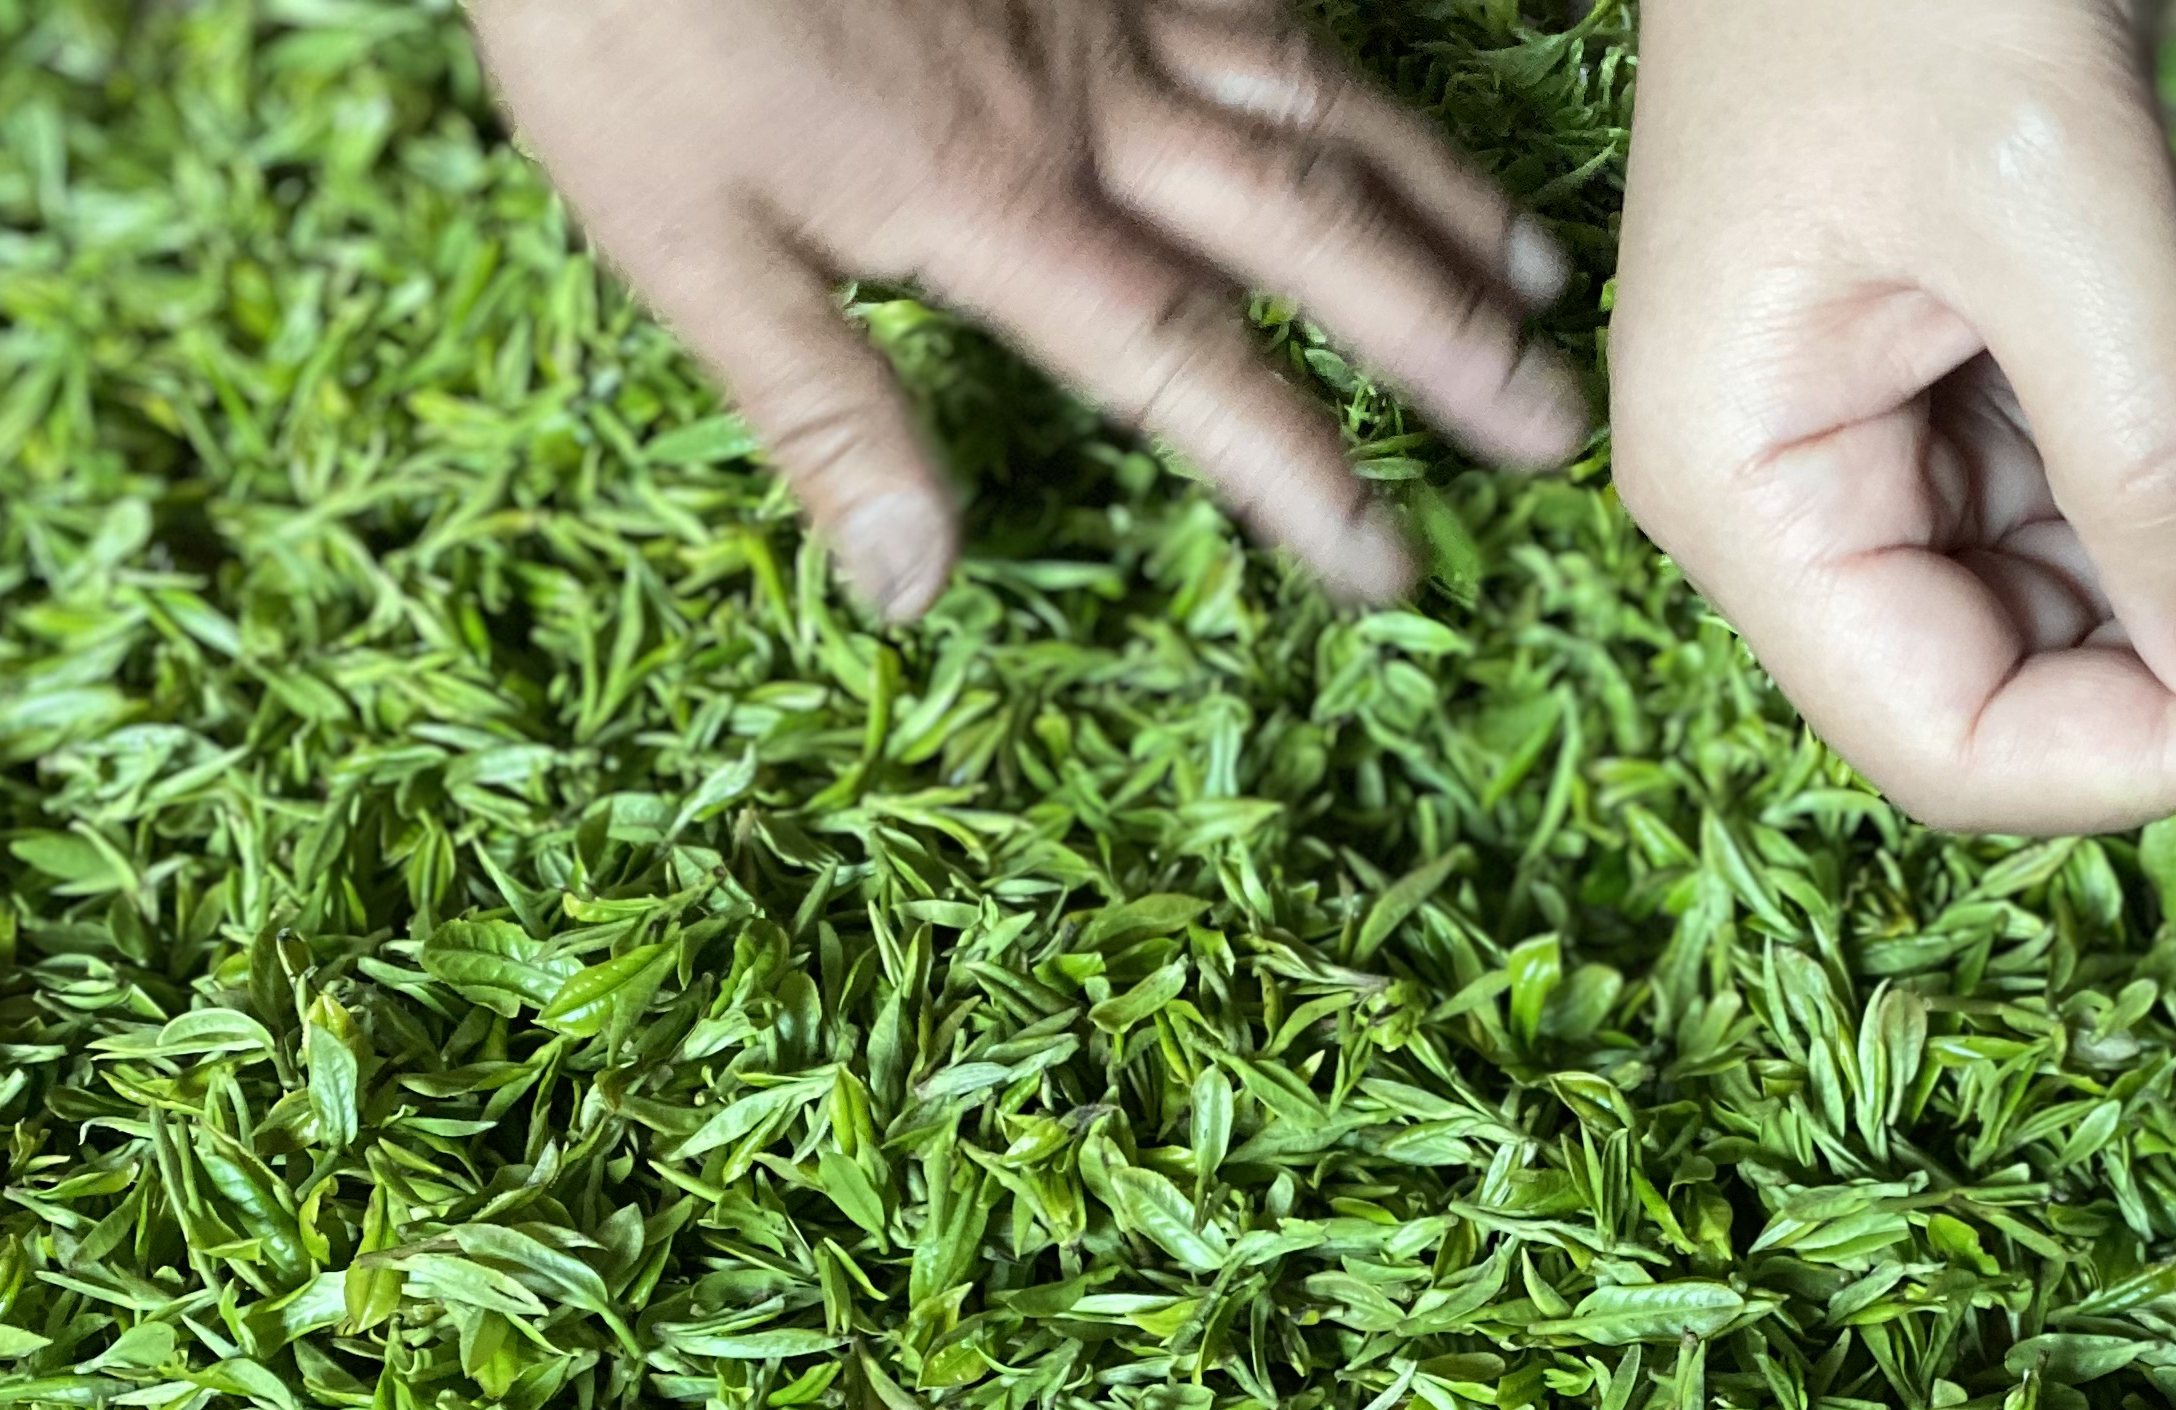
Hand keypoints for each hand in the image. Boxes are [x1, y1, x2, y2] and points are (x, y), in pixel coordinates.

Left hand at [466, 0, 1590, 616]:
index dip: (1297, 475)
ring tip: (1532, 273)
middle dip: (1439, 340)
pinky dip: (1344, 50)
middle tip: (1550, 426)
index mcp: (992, 203)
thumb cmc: (625, 16)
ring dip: (1434, 194)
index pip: (1186, 367)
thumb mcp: (677, 235)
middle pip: (1305, 232)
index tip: (1388, 563)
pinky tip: (1388, 94)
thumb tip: (918, 586)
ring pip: (1313, 96)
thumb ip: (816, 405)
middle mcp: (1085, 95)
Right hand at [1611, 0, 2175, 835]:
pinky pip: (2133, 458)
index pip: (1950, 736)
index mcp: (1747, 491)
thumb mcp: (2049, 199)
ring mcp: (1889, 422)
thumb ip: (2157, 451)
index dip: (2145, 755)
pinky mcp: (1981, 350)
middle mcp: (1802, 490)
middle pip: (2050, 664)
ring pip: (2116, 568)